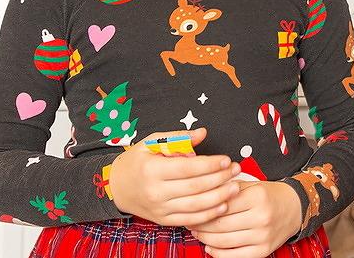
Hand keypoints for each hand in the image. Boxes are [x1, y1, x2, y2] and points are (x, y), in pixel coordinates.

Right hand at [110, 128, 241, 226]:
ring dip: (219, 197)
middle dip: (220, 179)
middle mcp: (156, 191)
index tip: (226, 159)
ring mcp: (160, 208)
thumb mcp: (152, 142)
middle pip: (195, 187)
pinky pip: (190, 219)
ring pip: (195, 205)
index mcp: (152, 170)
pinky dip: (208, 215)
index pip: (187, 168)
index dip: (210, 164)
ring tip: (235, 187)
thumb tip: (202, 133)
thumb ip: (178, 137)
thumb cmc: (137, 161)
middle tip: (236, 170)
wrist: (117, 187)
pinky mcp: (164, 220)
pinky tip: (223, 205)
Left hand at [191, 181, 302, 257]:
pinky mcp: (263, 251)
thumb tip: (202, 195)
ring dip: (205, 239)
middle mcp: (261, 217)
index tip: (192, 208)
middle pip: (220, 225)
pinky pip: (234, 256)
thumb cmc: (269, 196)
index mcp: (257, 197)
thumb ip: (228, 189)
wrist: (295, 208)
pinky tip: (210, 246)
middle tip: (190, 222)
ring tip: (198, 233)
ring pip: (223, 241)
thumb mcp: (252, 185)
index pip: (221, 205)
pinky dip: (217, 253)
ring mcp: (263, 236)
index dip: (203, 208)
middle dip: (201, 225)